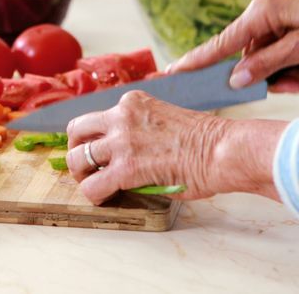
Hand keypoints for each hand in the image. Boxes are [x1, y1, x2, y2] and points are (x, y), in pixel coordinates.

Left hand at [65, 90, 284, 204]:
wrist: (225, 150)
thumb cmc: (206, 140)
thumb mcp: (163, 118)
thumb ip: (139, 128)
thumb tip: (123, 152)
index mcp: (132, 102)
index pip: (95, 116)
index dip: (92, 137)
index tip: (97, 150)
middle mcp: (121, 116)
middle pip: (75, 130)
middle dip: (76, 149)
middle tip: (87, 166)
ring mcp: (121, 141)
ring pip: (76, 158)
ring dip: (81, 174)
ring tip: (95, 184)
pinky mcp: (126, 168)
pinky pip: (91, 185)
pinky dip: (93, 195)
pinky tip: (105, 198)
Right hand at [168, 0, 298, 92]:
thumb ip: (267, 63)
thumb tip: (235, 81)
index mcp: (259, 14)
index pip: (219, 45)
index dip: (194, 62)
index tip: (171, 72)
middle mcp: (264, 19)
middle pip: (248, 61)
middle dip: (267, 78)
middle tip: (291, 81)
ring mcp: (277, 26)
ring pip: (267, 65)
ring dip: (285, 77)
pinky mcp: (289, 33)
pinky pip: (281, 61)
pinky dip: (293, 73)